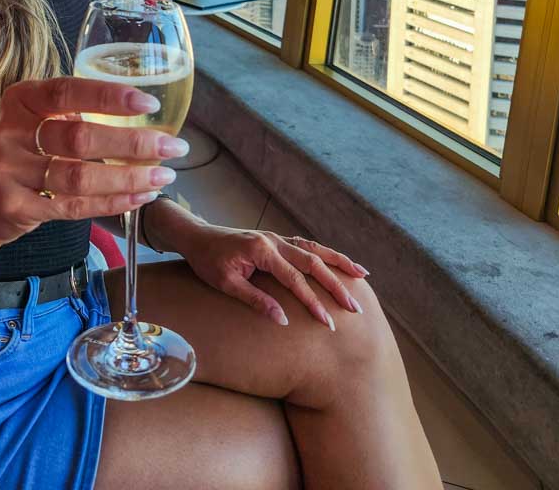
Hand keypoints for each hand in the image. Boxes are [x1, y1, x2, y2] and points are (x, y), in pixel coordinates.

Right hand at [0, 77, 182, 263]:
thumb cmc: (18, 155)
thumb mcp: (33, 122)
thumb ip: (71, 114)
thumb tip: (140, 113)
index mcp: (21, 100)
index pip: (68, 91)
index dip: (110, 97)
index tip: (150, 103)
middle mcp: (11, 132)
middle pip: (80, 137)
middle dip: (133, 143)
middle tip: (174, 147)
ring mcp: (10, 172)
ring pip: (80, 177)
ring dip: (129, 177)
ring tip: (163, 176)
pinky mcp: (15, 207)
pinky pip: (73, 206)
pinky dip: (112, 203)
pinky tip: (139, 198)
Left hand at [177, 223, 368, 329]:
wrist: (196, 237)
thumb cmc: (207, 261)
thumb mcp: (226, 283)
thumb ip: (255, 299)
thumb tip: (283, 320)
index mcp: (261, 250)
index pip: (293, 279)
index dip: (311, 301)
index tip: (327, 321)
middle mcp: (273, 240)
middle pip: (311, 262)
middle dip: (334, 284)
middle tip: (354, 307)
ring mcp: (276, 238)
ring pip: (314, 249)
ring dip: (338, 262)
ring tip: (362, 275)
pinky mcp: (276, 240)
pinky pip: (305, 246)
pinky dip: (325, 253)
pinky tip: (339, 263)